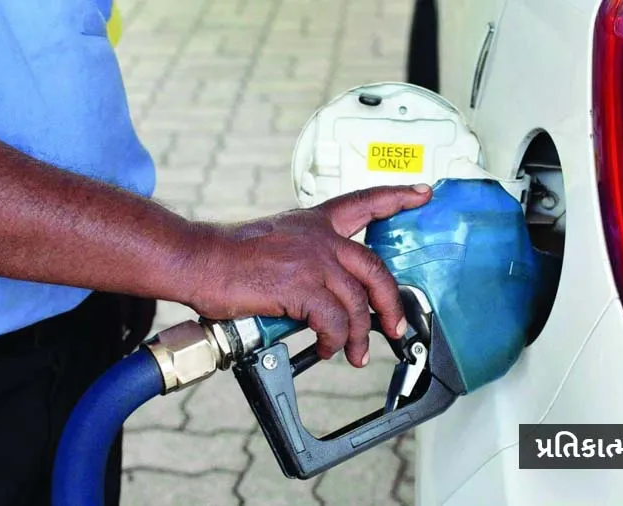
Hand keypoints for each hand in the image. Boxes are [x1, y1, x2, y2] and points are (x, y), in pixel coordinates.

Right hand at [188, 184, 432, 367]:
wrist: (201, 261)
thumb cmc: (230, 257)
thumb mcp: (277, 242)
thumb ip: (306, 260)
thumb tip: (322, 296)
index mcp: (314, 222)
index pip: (364, 202)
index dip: (397, 196)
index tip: (421, 193)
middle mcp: (320, 238)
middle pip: (374, 267)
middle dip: (390, 302)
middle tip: (395, 326)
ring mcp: (313, 261)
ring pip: (357, 302)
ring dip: (359, 335)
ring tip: (355, 353)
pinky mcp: (302, 287)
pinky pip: (334, 322)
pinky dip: (334, 341)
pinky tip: (325, 348)